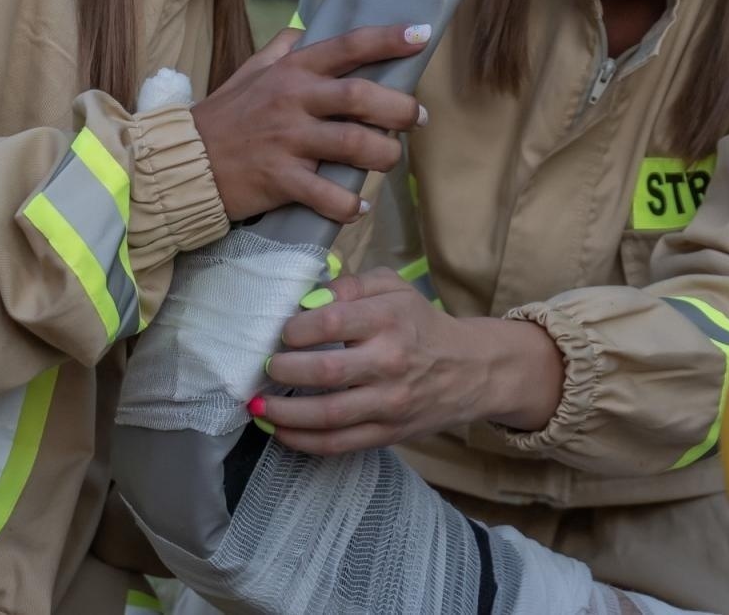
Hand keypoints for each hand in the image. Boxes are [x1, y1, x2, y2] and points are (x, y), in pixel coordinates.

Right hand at [192, 24, 430, 222]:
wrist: (181, 162)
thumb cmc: (223, 118)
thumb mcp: (249, 73)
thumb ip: (280, 51)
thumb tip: (305, 30)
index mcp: (291, 71)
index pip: (347, 46)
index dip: (388, 39)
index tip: (422, 35)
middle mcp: (293, 100)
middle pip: (362, 96)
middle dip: (400, 109)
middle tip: (418, 119)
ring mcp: (287, 141)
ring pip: (354, 145)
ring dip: (384, 155)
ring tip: (390, 160)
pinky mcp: (280, 179)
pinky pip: (327, 196)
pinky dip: (349, 205)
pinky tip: (357, 207)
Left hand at [257, 268, 563, 453]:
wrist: (470, 369)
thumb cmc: (420, 324)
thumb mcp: (394, 288)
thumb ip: (349, 285)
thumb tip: (306, 300)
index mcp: (390, 319)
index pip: (331, 322)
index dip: (294, 328)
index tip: (281, 332)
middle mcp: (390, 362)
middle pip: (325, 371)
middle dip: (283, 370)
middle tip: (265, 366)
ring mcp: (389, 402)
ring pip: (327, 415)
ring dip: (284, 413)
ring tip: (258, 406)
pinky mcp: (388, 433)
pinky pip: (339, 443)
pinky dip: (303, 440)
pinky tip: (280, 431)